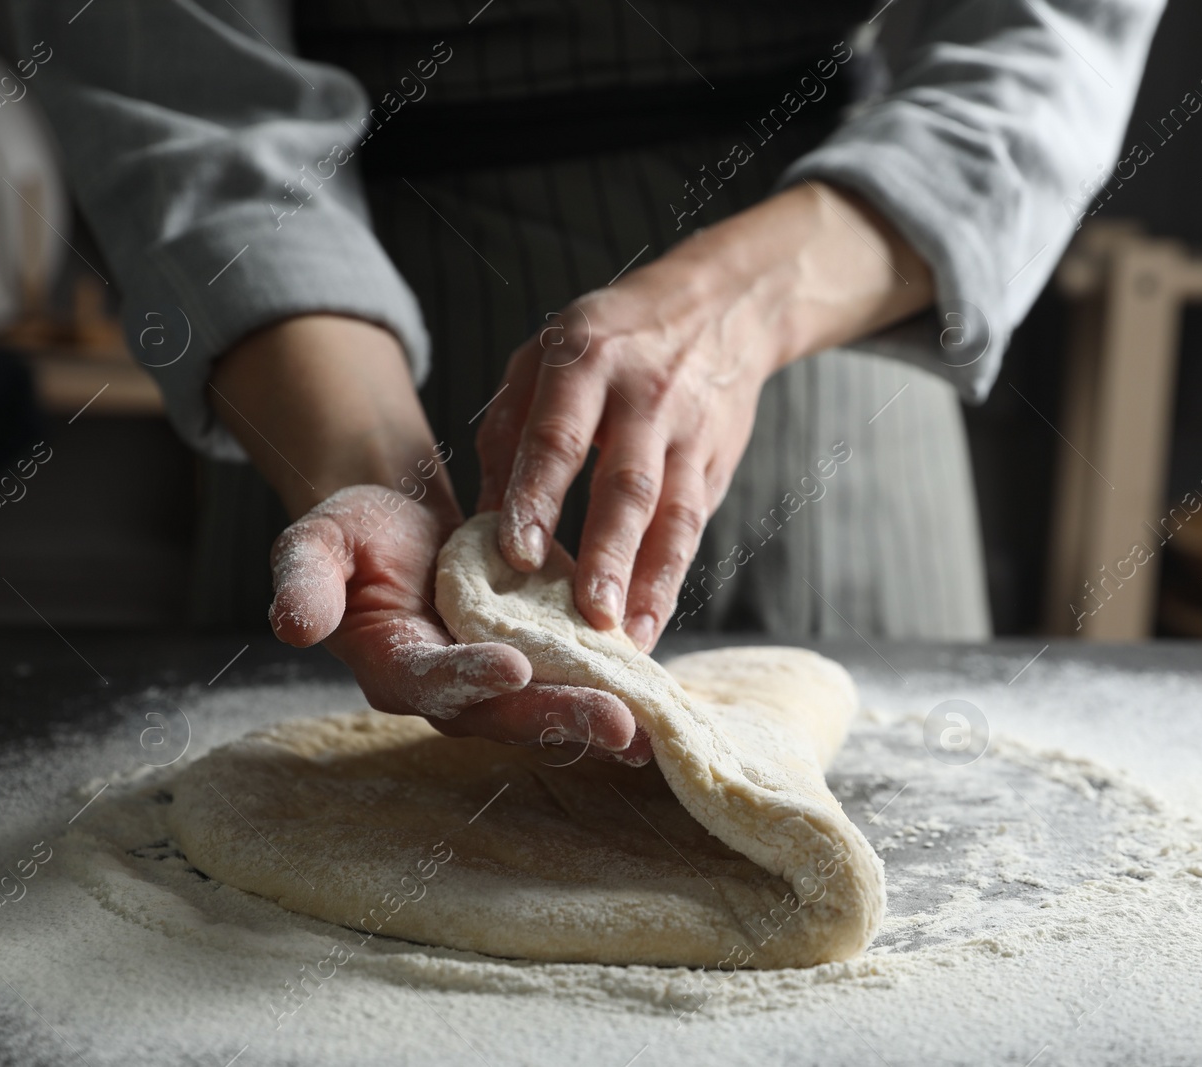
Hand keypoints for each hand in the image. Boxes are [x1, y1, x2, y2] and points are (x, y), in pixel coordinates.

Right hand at [211, 316, 648, 763]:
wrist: (412, 525)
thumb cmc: (358, 536)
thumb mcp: (318, 543)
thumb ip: (306, 581)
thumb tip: (292, 624)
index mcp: (399, 667)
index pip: (434, 682)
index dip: (470, 679)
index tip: (514, 668)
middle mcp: (457, 690)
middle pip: (508, 715)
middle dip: (561, 720)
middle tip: (616, 725)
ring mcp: (506, 683)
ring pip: (553, 709)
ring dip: (601, 719)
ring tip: (650, 730)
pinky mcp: (548, 661)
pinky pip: (585, 683)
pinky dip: (623, 691)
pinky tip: (665, 702)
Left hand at [477, 181, 933, 651]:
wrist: (722, 306)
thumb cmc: (611, 338)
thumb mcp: (544, 357)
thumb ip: (509, 434)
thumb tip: (479, 526)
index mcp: (588, 361)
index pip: (559, 436)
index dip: (537, 496)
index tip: (514, 554)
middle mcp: (645, 398)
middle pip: (627, 484)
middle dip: (609, 554)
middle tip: (588, 616)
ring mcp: (690, 434)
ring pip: (674, 516)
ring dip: (651, 583)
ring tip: (627, 640)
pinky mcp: (717, 463)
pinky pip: (693, 529)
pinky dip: (671, 581)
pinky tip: (648, 624)